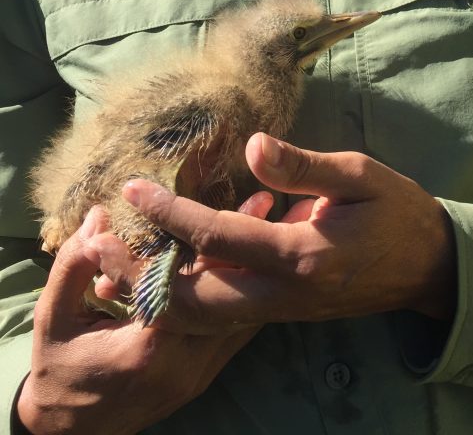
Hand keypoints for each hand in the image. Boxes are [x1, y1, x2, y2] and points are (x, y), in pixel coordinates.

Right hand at [16, 208, 258, 434]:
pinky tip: (257, 262)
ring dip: (252, 269)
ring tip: (273, 224)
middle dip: (246, 249)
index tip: (236, 204)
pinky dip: (246, 295)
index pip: (189, 289)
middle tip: (265, 205)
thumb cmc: (58, 369)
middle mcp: (183, 365)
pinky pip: (234, 332)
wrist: (67, 432)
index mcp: (146, 350)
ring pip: (239, 317)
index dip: (211, 245)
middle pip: (227, 298)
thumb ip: (74, 265)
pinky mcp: (203, 376)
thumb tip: (99, 216)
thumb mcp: (53, 317)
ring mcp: (198, 375)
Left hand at [93, 133, 456, 333]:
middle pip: (193, 301)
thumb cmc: (397, 210)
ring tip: (112, 263)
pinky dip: (182, 297)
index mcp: (304, 256)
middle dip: (140, 275)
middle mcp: (284, 294)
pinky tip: (161, 270)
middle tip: (96, 244)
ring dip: (153, 293)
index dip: (171, 214)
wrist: (429, 266)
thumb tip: (250, 147)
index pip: (219, 238)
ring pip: (201, 319)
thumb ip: (304, 165)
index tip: (133, 189)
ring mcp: (281, 311)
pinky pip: (220, 315)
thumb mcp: (360, 175)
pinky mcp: (281, 313)